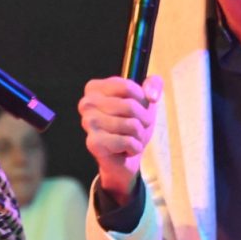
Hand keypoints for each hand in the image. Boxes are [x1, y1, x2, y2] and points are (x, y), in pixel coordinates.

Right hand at [77, 75, 161, 202]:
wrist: (126, 155)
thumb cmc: (132, 122)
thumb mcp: (146, 99)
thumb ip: (154, 84)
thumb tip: (151, 96)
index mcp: (95, 88)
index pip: (128, 87)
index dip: (142, 99)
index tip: (138, 107)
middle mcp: (87, 104)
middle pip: (130, 106)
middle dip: (143, 119)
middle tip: (136, 126)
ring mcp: (88, 123)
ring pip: (131, 125)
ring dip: (139, 135)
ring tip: (130, 137)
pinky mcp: (93, 143)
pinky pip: (128, 142)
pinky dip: (135, 147)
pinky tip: (126, 149)